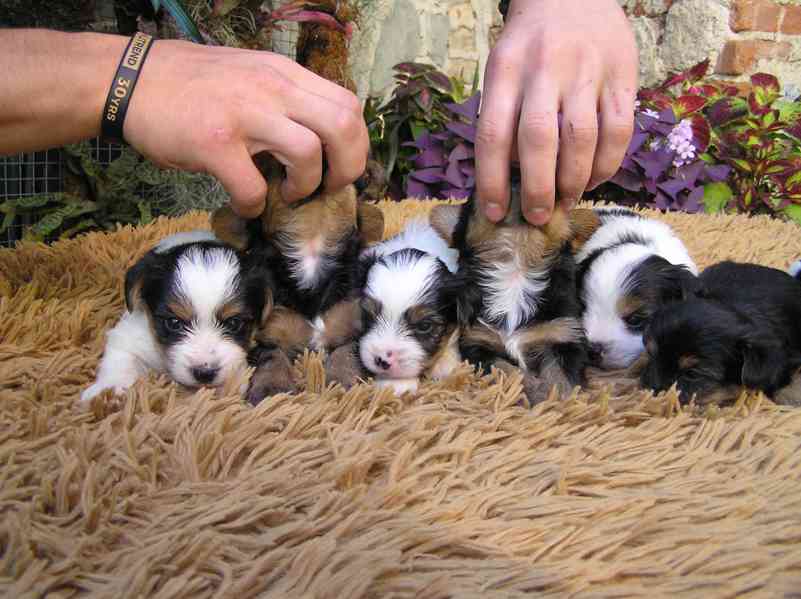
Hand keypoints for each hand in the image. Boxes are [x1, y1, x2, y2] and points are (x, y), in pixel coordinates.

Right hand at [125, 41, 367, 217]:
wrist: (129, 79)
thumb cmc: (191, 83)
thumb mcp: (250, 75)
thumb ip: (286, 98)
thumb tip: (319, 136)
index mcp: (284, 74)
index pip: (348, 104)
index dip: (356, 144)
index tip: (341, 164)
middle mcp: (271, 88)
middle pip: (342, 126)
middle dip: (347, 168)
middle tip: (328, 186)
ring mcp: (244, 114)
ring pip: (308, 154)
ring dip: (306, 186)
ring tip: (288, 193)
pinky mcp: (214, 143)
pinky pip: (253, 188)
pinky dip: (254, 206)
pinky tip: (244, 204)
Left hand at [476, 0, 637, 224]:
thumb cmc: (530, 44)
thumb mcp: (502, 68)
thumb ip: (502, 115)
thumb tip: (507, 179)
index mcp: (505, 69)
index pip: (492, 134)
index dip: (492, 181)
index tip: (494, 212)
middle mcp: (544, 69)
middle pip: (539, 139)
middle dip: (537, 188)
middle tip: (537, 216)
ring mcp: (586, 70)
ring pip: (581, 138)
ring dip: (574, 180)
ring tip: (566, 199)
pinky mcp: (622, 75)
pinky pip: (618, 130)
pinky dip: (608, 163)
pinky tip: (596, 178)